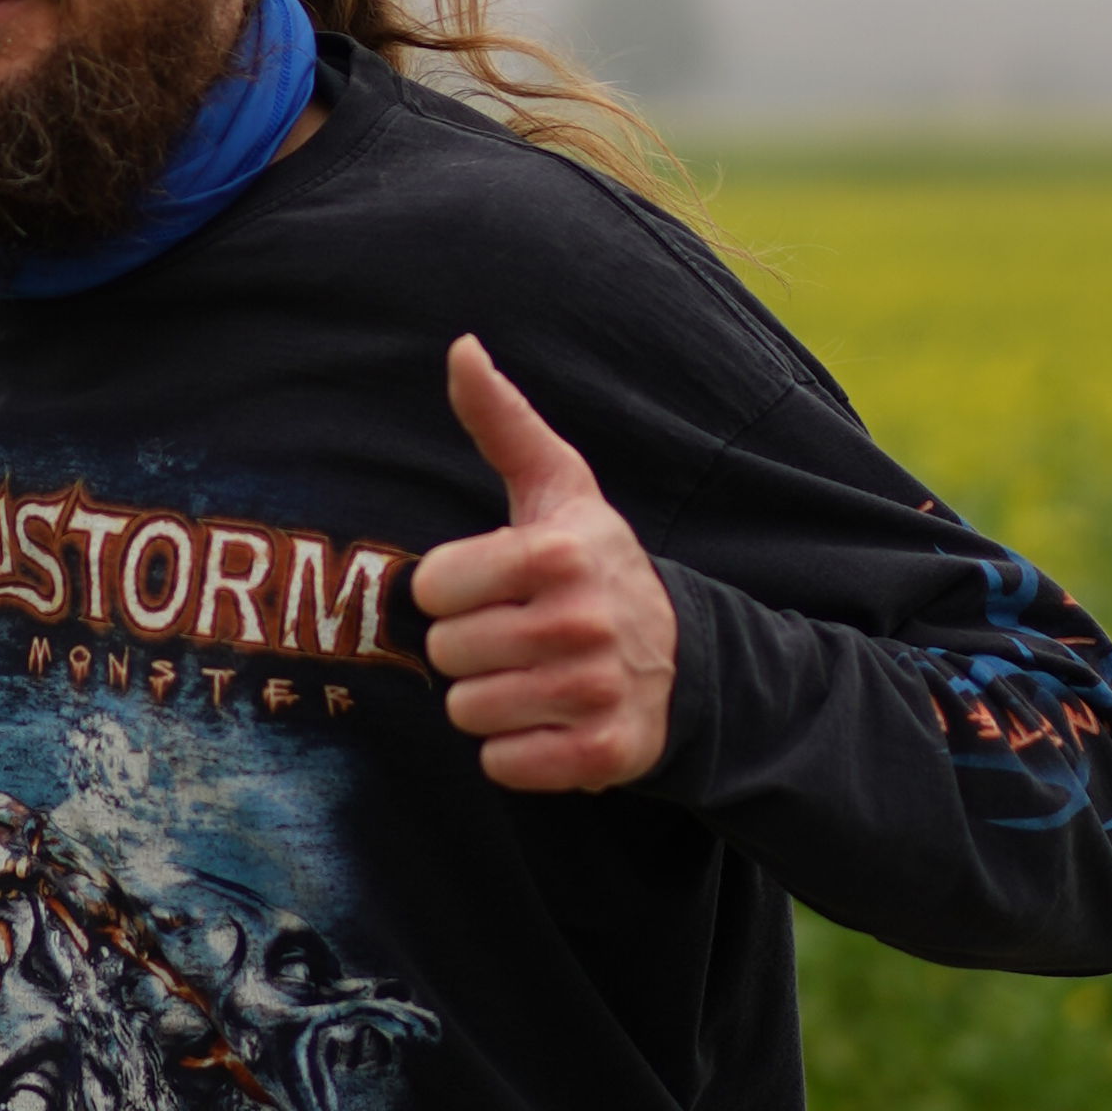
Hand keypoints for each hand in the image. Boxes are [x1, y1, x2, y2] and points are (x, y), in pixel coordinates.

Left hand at [411, 336, 680, 792]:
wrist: (680, 657)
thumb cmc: (591, 562)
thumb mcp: (555, 487)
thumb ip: (501, 420)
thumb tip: (460, 346)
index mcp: (557, 553)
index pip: (431, 587)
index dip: (452, 589)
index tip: (493, 586)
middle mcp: (581, 622)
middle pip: (446, 653)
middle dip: (469, 648)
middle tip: (515, 636)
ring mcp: (596, 692)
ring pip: (468, 712)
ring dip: (489, 701)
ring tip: (531, 677)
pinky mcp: (604, 755)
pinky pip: (503, 765)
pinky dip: (515, 751)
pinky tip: (550, 721)